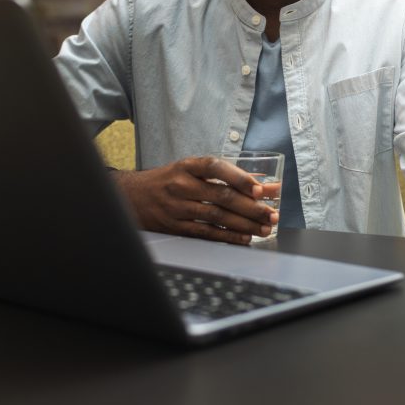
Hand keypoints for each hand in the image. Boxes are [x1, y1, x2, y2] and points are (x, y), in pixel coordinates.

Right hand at [112, 157, 279, 244]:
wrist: (132, 197)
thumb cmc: (168, 181)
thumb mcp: (189, 170)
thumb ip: (222, 175)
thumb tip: (260, 183)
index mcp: (187, 166)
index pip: (216, 167)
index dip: (240, 178)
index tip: (260, 189)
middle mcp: (181, 185)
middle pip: (222, 196)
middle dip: (252, 207)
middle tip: (272, 214)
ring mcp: (177, 207)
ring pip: (217, 216)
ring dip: (245, 224)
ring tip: (264, 228)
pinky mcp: (176, 227)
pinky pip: (206, 233)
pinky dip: (228, 236)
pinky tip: (244, 238)